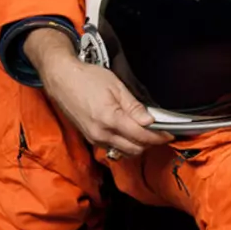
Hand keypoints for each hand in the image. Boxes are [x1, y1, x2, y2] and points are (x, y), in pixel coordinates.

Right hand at [29, 31, 163, 156]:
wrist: (61, 79)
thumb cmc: (87, 78)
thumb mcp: (116, 87)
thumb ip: (134, 107)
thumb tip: (150, 121)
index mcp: (110, 119)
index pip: (141, 136)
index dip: (158, 136)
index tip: (169, 134)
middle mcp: (101, 133)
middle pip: (134, 148)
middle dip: (150, 143)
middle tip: (160, 133)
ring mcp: (94, 138)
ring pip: (124, 151)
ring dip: (138, 145)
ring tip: (146, 132)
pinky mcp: (90, 138)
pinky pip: (112, 147)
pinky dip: (125, 144)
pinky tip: (130, 133)